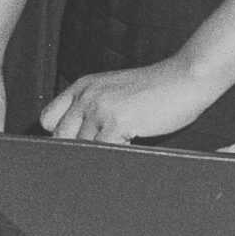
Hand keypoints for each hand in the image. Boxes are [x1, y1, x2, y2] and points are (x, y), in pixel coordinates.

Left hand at [42, 59, 215, 144]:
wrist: (186, 77)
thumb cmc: (157, 89)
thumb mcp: (115, 91)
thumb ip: (93, 108)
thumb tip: (79, 140)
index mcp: (82, 87)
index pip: (48, 119)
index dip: (59, 136)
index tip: (73, 147)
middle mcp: (86, 95)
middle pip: (60, 137)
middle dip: (75, 152)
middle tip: (94, 158)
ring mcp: (100, 108)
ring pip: (82, 148)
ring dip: (98, 156)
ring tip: (115, 154)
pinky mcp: (117, 121)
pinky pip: (104, 151)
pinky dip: (114, 157)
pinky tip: (128, 150)